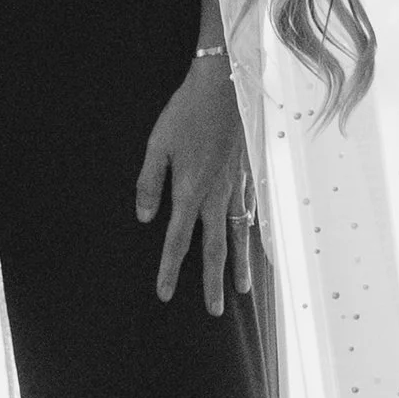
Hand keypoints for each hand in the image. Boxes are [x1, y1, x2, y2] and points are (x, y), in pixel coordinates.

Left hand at [137, 54, 253, 313]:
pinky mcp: (248, 174)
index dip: (168, 270)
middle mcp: (215, 196)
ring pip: (238, 234)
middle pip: (214, 248)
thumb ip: (149, 183)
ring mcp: (236, 186)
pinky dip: (252, 233)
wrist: (224, 86)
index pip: (176, 241)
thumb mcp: (156, 145)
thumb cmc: (185, 112)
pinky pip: (250, 212)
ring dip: (239, 264)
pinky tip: (253, 241)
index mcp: (189, 191)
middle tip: (214, 311)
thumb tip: (145, 218)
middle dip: (212, 282)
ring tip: (242, 290)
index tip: (164, 296)